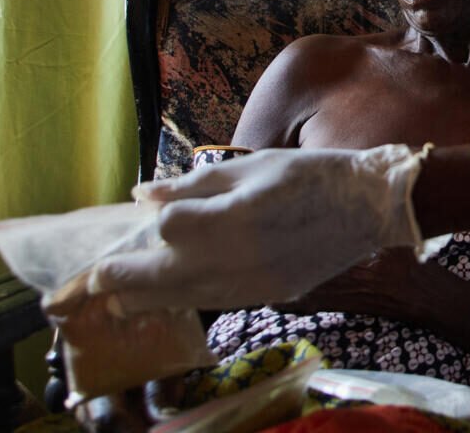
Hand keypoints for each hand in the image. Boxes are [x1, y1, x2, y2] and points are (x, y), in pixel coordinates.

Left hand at [88, 146, 434, 313]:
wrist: (368, 207)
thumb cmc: (310, 174)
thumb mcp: (251, 165)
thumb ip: (195, 182)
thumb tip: (144, 195)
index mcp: (235, 217)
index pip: (167, 228)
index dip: (155, 220)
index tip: (149, 215)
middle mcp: (238, 259)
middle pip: (156, 279)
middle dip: (123, 278)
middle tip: (101, 275)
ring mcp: (253, 284)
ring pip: (181, 300)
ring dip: (147, 297)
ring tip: (125, 293)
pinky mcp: (267, 296)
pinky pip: (212, 304)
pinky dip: (186, 298)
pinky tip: (175, 290)